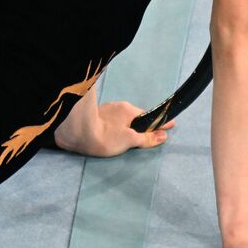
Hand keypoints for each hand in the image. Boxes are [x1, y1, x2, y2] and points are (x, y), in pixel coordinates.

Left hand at [55, 100, 173, 157]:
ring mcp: (105, 111)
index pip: (149, 117)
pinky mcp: (94, 118)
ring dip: (130, 126)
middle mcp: (117, 107)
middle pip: (135, 117)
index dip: (160, 123)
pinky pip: (112, 122)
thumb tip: (163, 135)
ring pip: (123, 119)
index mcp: (128, 111)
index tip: (171, 124)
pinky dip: (118, 127)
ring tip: (135, 136)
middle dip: (144, 125)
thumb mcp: (129, 140)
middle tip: (153, 133)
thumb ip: (146, 138)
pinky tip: (115, 134)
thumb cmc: (105, 136)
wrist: (75, 133)